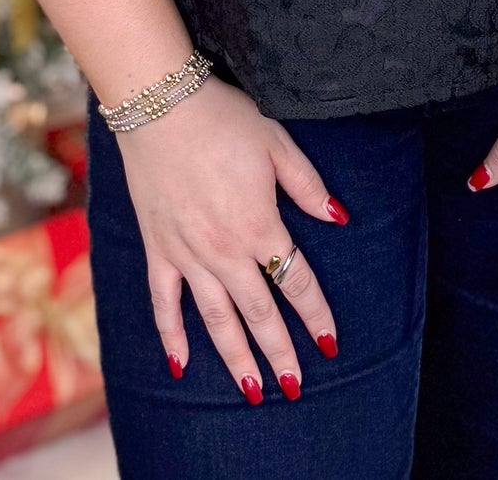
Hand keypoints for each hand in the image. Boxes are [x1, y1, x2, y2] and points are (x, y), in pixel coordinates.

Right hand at [112, 72, 350, 401]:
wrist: (159, 105)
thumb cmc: (223, 118)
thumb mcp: (277, 143)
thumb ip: (307, 186)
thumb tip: (339, 218)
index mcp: (260, 225)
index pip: (296, 282)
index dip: (315, 314)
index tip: (330, 344)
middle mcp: (224, 250)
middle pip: (259, 313)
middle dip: (280, 353)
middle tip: (295, 387)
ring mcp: (187, 255)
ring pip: (216, 319)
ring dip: (236, 359)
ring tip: (253, 392)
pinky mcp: (158, 249)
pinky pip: (164, 304)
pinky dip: (172, 336)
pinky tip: (181, 366)